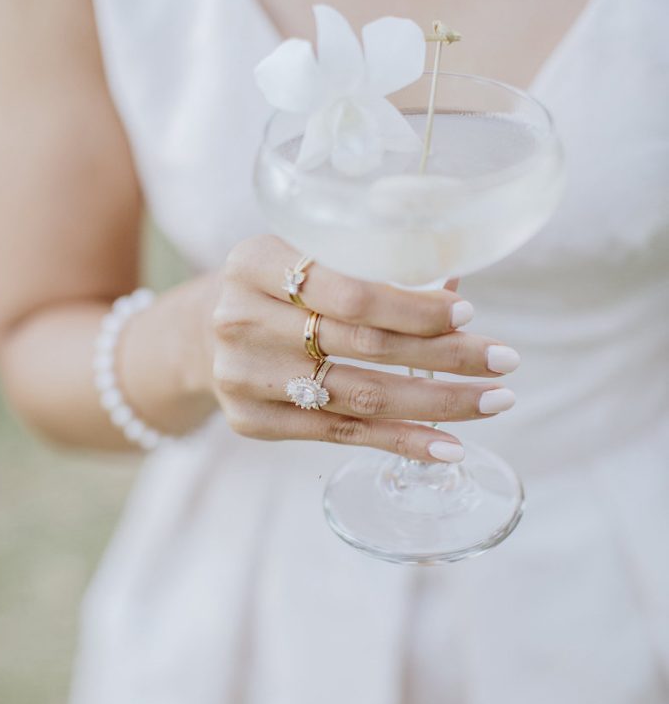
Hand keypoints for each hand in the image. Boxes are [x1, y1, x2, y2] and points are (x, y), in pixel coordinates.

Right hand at [209, 235, 518, 461]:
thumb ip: (369, 268)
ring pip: (358, 395)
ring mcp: (242, 376)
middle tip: (504, 361)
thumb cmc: (275, 289)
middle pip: (362, 345)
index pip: (349, 291)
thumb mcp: (304, 257)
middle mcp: (240, 319)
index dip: (413, 308)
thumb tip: (454, 290)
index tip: (468, 315)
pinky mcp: (252, 422)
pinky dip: (401, 441)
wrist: (199, 336)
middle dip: (445, 355)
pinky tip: (448, 445)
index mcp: (255, 261)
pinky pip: (341, 435)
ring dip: (436, 403)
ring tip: (493, 401)